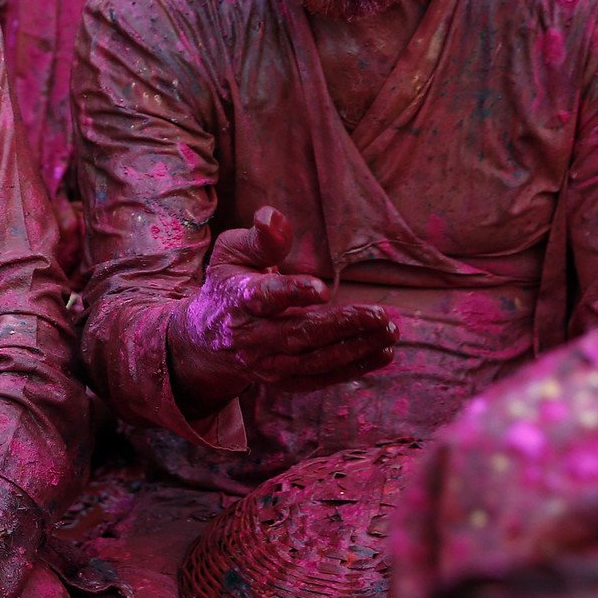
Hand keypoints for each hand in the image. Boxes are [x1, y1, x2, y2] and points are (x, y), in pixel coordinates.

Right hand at [168, 206, 396, 414]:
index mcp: (237, 298)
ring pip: (315, 360)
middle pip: (298, 334)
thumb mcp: (233, 252)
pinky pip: (320, 378)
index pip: (264, 297)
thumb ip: (260, 238)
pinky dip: (353, 368)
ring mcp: (265, 364)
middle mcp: (249, 337)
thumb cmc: (230, 283)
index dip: (292, 293)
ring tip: (389, 332)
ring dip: (356, 348)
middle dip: (341, 326)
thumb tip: (272, 217)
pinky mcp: (281, 380)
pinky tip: (382, 353)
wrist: (207, 337)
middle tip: (380, 316)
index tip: (322, 289)